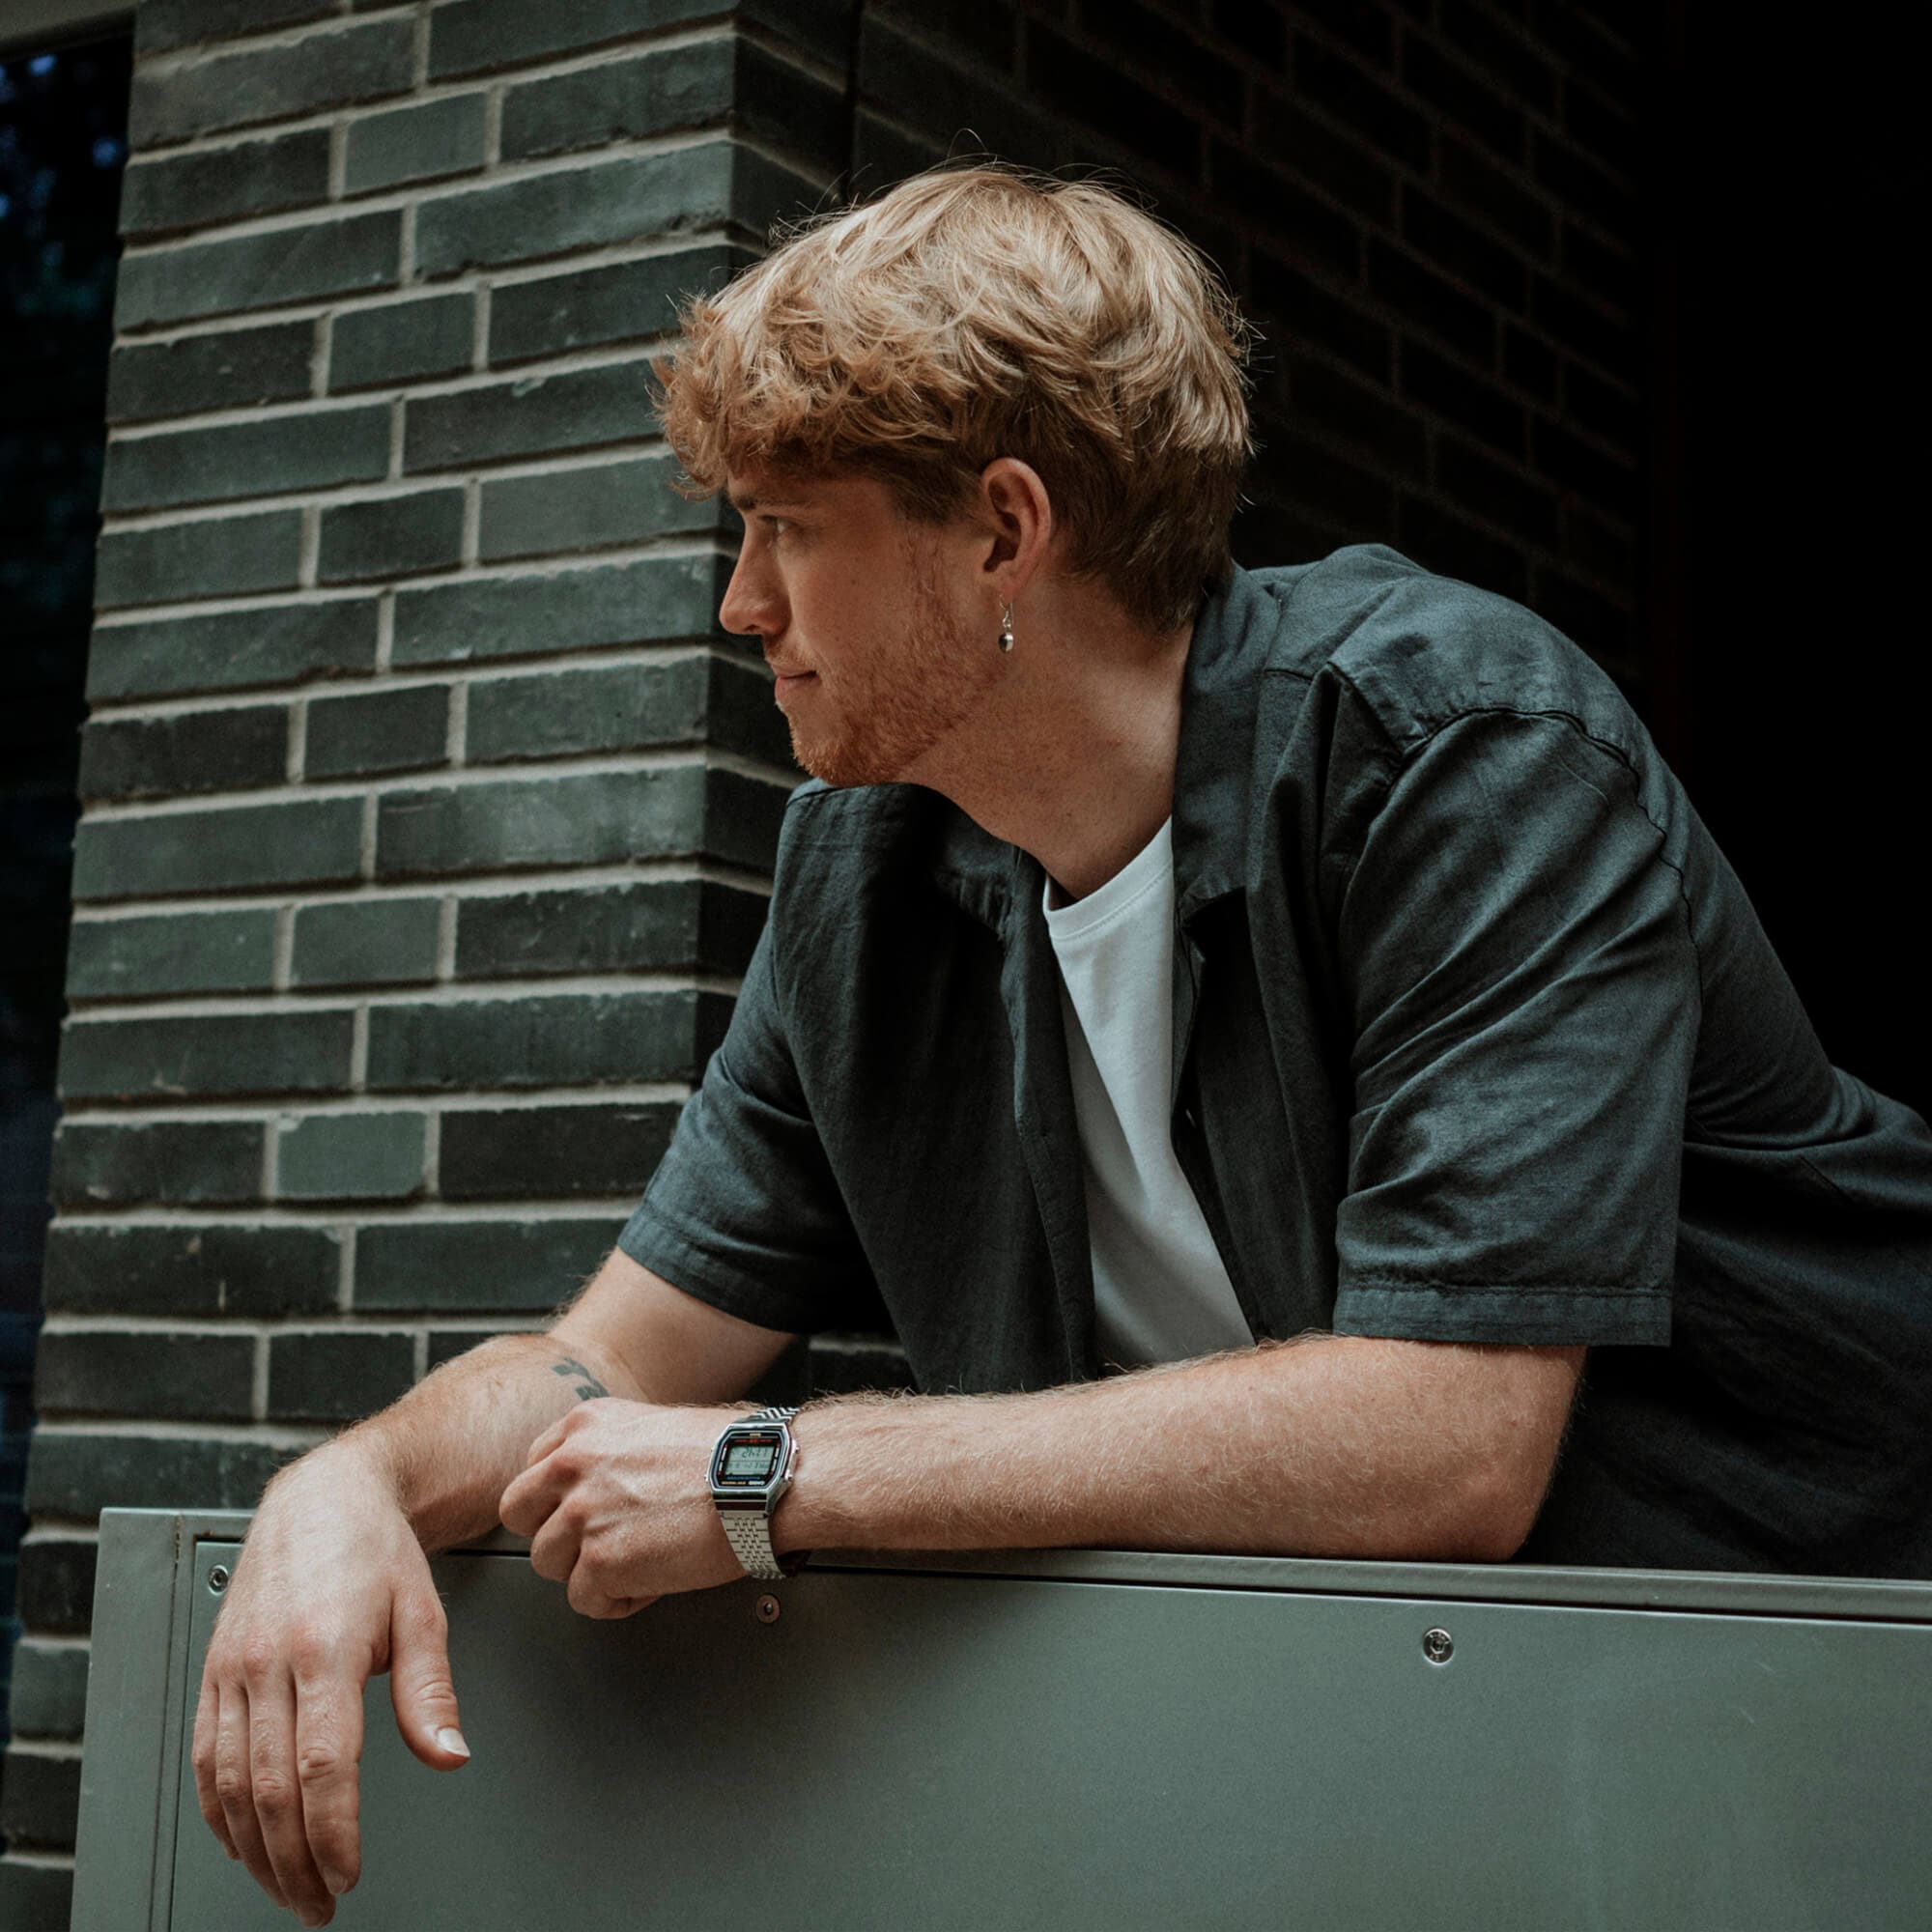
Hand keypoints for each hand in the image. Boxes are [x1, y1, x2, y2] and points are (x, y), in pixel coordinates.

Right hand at [191, 1448, 468, 1923]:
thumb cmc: (376, 1551)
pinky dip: (221, 1811)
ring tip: (287, 1888)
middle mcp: (267, 1661)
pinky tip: (243, 1841)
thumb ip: (430, 1693)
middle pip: (270, 1788)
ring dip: (255, 1850)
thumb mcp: (423, 1612)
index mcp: (324, 1647)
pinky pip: (206, 1758)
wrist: (322, 1498)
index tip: (348, 1872)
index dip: (331, 1832)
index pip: (321, 1765)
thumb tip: (449, 1756)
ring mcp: (231, 1668)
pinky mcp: (213, 1672)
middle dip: (294, 1861)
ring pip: (230, 1784)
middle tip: (320, 1904)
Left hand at [498, 1400, 747, 1614]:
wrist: (764, 1480)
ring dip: (589, 1571)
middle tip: (599, 1544)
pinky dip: (618, 1601)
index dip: (556, 1503)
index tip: (580, 1514)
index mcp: (583, 1426)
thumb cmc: (730, 1456)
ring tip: (639, 1560)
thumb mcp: (652, 1428)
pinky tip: (654, 1578)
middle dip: (556, 1537)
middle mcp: (572, 1464)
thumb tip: (594, 1487)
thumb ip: (609, 1452)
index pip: (531, 1473)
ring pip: (548, 1564)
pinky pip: (585, 1601)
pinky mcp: (601, 1561)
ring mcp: (582, 1513)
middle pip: (520, 1518)